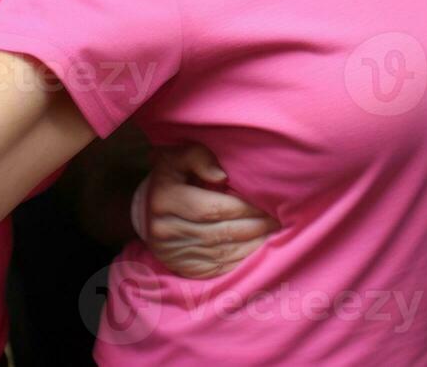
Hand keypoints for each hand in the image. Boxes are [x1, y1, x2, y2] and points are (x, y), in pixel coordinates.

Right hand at [137, 143, 278, 279]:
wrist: (147, 213)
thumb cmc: (173, 179)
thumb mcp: (177, 158)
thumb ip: (198, 157)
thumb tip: (221, 175)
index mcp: (165, 199)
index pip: (212, 208)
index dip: (243, 207)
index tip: (268, 204)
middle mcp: (166, 230)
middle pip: (220, 232)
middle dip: (254, 226)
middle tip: (279, 219)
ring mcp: (174, 254)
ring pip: (222, 252)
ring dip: (253, 245)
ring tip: (275, 233)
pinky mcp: (184, 269)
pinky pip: (219, 267)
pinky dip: (242, 260)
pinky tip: (260, 250)